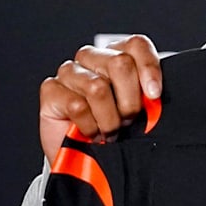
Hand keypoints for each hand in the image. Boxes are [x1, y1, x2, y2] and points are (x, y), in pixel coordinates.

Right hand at [38, 34, 162, 165]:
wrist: (84, 159)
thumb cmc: (114, 131)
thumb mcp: (138, 113)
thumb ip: (147, 98)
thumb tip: (154, 95)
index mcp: (117, 55)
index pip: (136, 45)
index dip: (149, 68)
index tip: (154, 94)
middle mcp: (93, 58)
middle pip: (120, 63)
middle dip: (130, 100)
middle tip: (128, 120)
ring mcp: (70, 71)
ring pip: (98, 87)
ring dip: (109, 119)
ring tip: (109, 131)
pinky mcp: (51, 89)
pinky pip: (77, 105)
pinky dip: (89, 126)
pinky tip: (90, 132)